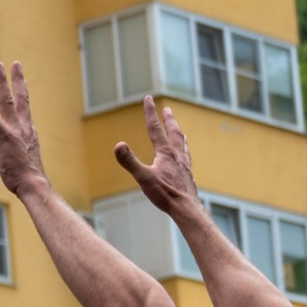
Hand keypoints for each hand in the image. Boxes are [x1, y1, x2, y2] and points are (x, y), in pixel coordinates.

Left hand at [0, 62, 50, 199]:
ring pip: (7, 100)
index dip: (23, 91)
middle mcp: (24, 126)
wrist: (33, 184)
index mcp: (29, 131)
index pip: (25, 107)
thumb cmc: (29, 178)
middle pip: (20, 97)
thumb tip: (19, 156)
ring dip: (2, 81)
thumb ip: (20, 151)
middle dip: (16, 79)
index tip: (22, 78)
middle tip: (13, 63)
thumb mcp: (26, 160)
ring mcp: (14, 130)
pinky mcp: (4, 137)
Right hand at [114, 97, 202, 219]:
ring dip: (178, 133)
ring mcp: (184, 164)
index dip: (150, 112)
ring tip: (178, 130)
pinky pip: (187, 157)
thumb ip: (130, 161)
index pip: (155, 128)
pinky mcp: (188, 174)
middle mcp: (177, 155)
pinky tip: (184, 156)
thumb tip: (118, 145)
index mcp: (165, 153)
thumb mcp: (143, 178)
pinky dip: (184, 151)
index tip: (148, 98)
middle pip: (173, 132)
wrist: (187, 208)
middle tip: (167, 109)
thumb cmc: (165, 194)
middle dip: (168, 119)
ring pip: (182, 143)